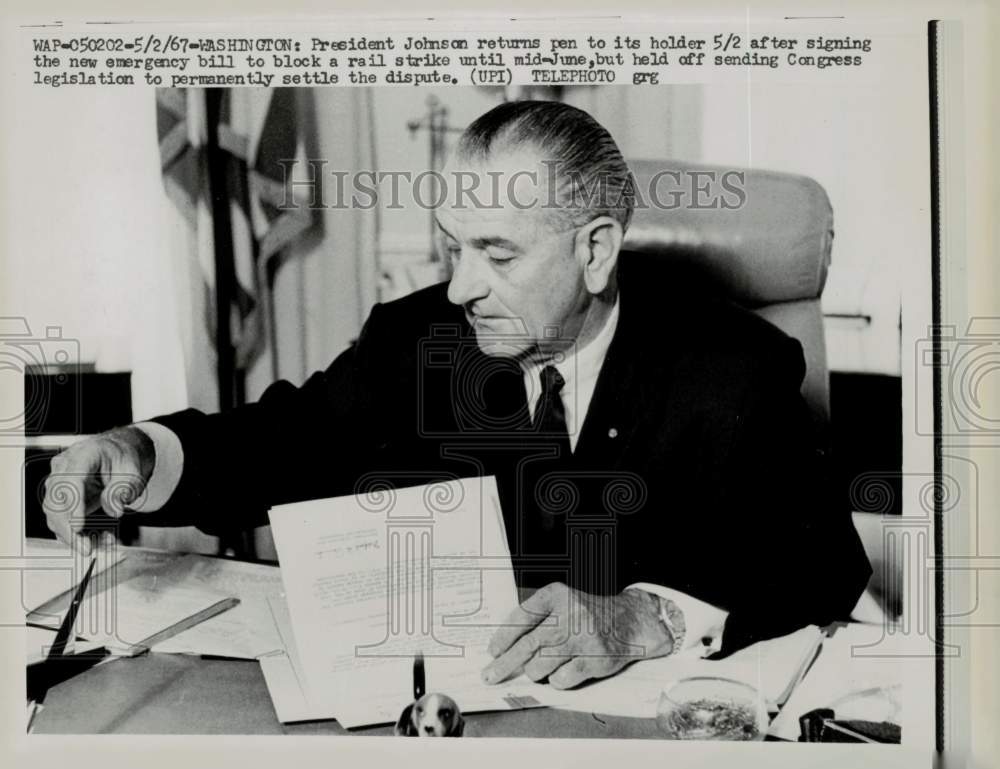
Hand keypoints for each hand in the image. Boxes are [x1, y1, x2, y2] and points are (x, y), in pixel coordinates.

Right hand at [42, 426, 154, 554]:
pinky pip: (62, 519)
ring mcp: (60, 482)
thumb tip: (115, 511)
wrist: (119, 454)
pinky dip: (77, 534)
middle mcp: (65, 467)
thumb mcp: (133, 473)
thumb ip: (124, 490)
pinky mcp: (61, 497)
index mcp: (84, 455)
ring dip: (73, 535)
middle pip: (56, 501)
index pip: (71, 480)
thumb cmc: (124, 460)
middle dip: (69, 530)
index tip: (79, 527)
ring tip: (100, 545)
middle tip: (87, 548)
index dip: (73, 505)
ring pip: (54, 514)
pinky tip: (97, 539)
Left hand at [482, 583, 675, 689]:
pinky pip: (562, 679)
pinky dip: (556, 680)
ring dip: (534, 672)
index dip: (503, 637)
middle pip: (528, 645)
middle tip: (490, 675)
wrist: (629, 620)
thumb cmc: (588, 614)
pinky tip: (561, 672)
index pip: (522, 617)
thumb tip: (504, 646)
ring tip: (538, 668)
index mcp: (557, 595)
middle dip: (505, 664)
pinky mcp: (595, 659)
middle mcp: (570, 614)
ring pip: (542, 665)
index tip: (493, 651)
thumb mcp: (562, 602)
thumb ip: (537, 617)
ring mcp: (584, 638)